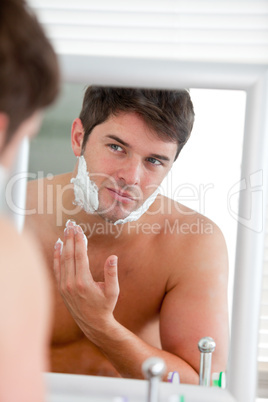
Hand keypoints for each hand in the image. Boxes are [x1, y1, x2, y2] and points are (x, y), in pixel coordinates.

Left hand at [53, 221, 119, 335]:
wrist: (92, 323)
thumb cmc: (105, 306)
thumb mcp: (113, 291)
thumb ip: (112, 274)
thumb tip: (113, 257)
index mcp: (83, 282)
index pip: (80, 256)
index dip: (79, 241)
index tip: (79, 229)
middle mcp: (71, 283)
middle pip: (69, 255)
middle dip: (70, 238)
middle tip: (71, 224)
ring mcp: (64, 286)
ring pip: (62, 260)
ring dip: (64, 244)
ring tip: (66, 230)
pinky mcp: (61, 288)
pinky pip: (57, 268)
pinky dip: (56, 256)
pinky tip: (58, 245)